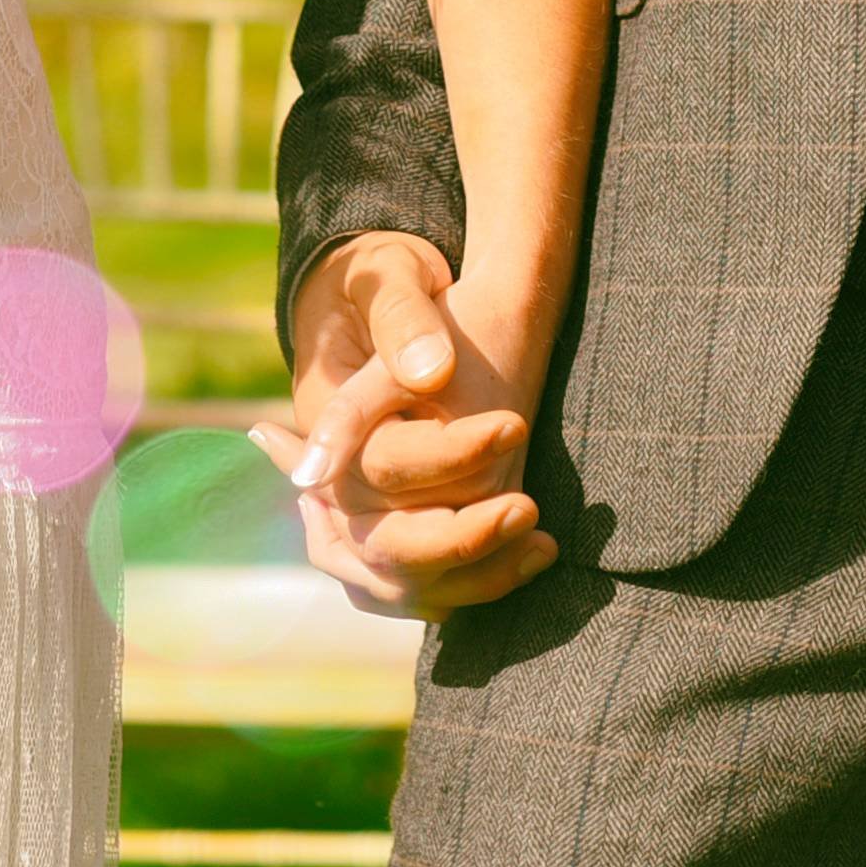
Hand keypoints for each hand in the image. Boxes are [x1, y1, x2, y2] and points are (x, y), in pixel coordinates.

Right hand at [257, 233, 556, 618]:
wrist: (410, 300)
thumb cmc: (397, 281)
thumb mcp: (392, 276)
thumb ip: (403, 321)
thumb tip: (429, 375)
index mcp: (324, 420)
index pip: (380, 466)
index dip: (450, 454)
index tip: (515, 423)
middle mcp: (335, 480)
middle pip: (382, 548)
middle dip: (461, 538)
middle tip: (528, 506)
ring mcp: (366, 512)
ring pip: (405, 585)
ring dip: (476, 574)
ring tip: (542, 541)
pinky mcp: (403, 528)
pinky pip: (428, 589)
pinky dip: (477, 584)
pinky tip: (535, 556)